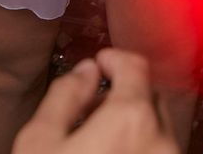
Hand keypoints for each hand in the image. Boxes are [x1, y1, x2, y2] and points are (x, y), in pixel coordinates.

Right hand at [13, 49, 176, 153]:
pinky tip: (111, 151)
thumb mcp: (40, 139)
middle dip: (123, 90)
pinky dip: (141, 141)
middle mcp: (161, 138)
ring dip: (133, 119)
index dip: (113, 58)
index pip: (135, 64)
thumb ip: (64, 94)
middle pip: (149, 94)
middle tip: (91, 103)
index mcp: (132, 119)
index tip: (99, 64)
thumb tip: (85, 71)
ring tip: (98, 133)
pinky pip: (159, 147)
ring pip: (158, 124)